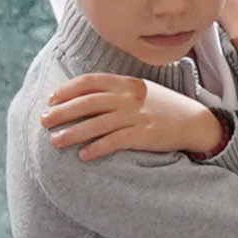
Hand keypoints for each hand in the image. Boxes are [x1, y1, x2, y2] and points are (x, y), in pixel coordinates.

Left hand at [41, 70, 227, 160]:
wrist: (194, 121)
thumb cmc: (162, 106)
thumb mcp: (139, 90)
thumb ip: (115, 90)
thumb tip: (82, 97)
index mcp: (126, 82)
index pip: (90, 82)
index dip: (67, 90)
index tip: (50, 99)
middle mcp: (129, 97)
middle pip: (88, 103)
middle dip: (62, 112)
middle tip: (43, 120)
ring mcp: (137, 115)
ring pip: (97, 123)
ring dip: (73, 133)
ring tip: (55, 141)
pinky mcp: (144, 134)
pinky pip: (115, 141)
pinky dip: (97, 148)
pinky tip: (83, 155)